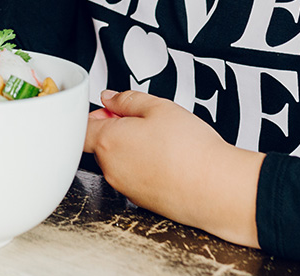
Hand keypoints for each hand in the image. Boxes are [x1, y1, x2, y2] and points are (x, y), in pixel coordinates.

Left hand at [85, 89, 263, 247]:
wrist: (216, 188)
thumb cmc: (190, 149)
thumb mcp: (159, 107)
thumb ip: (127, 99)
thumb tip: (110, 98)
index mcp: (109, 142)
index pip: (83, 127)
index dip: (96, 114)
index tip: (113, 109)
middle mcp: (111, 169)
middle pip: (100, 145)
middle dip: (116, 131)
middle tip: (145, 122)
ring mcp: (125, 188)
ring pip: (118, 163)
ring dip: (131, 150)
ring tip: (162, 142)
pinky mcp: (141, 201)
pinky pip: (134, 179)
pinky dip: (144, 168)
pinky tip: (168, 160)